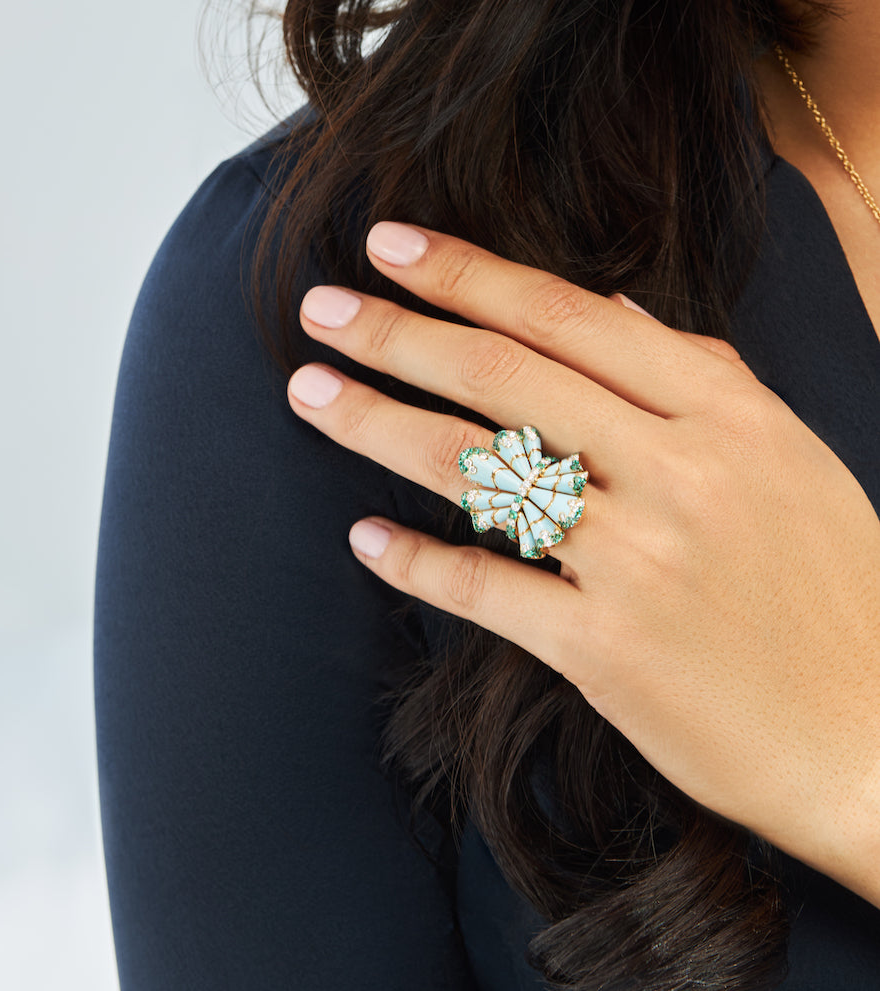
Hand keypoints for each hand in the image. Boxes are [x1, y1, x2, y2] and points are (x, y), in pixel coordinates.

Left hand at [286, 222, 879, 904]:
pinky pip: (490, 590)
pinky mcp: (607, 649)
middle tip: (320, 311)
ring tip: (312, 394)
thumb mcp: (786, 458)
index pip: (568, 316)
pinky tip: (365, 538)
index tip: (391, 246)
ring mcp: (640, 561)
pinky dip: (419, 562)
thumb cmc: (832, 592)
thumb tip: (607, 306)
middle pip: (505, 377)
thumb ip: (696, 375)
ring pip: (481, 471)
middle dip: (398, 335)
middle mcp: (679, 471)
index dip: (468, 274)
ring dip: (380, 425)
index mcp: (726, 412)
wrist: (874, 737)